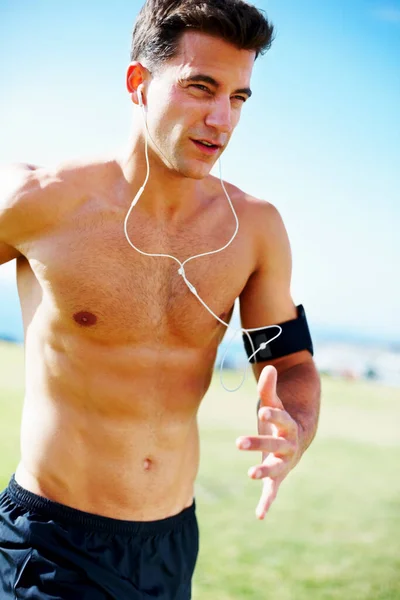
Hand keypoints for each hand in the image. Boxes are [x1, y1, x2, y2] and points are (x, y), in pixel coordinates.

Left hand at [236, 365, 300, 519]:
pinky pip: (273, 491)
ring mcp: (284, 463)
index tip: (263, 411)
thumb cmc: (280, 418)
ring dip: (264, 472)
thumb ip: (269, 388)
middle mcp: (288, 446)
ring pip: (275, 469)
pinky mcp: (277, 476)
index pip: (281, 420)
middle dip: (258, 443)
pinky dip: (267, 502)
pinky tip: (260, 515)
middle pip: (275, 445)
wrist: (297, 439)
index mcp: (289, 426)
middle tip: (239, 442)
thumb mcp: (274, 402)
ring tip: (250, 474)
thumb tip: (268, 367)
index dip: (273, 416)